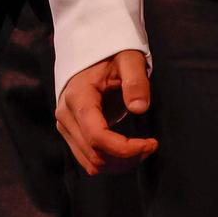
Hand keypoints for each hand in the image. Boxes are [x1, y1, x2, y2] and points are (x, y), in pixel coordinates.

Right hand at [55, 50, 157, 176]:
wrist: (91, 53)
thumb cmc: (112, 54)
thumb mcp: (129, 59)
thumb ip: (135, 81)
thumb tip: (139, 109)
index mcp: (78, 96)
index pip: (97, 136)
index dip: (125, 148)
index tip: (151, 143)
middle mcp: (66, 115)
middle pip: (95, 154)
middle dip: (127, 157)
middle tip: (152, 145)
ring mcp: (65, 126)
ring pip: (91, 162)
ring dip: (119, 163)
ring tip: (142, 149)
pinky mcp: (71, 132)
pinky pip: (88, 159)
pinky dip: (110, 161)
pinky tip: (128, 151)